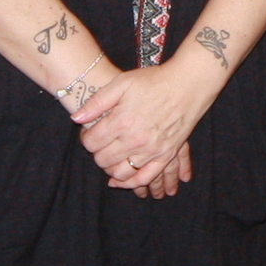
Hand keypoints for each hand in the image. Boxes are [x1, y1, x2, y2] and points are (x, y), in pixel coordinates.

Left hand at [73, 60, 218, 189]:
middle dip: (97, 154)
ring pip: (121, 172)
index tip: (89, 134)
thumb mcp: (122, 82)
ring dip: (110, 169)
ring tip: (109, 160)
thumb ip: (97, 101)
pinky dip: (131, 184)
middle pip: (103, 159)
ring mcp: (151, 150)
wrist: (188, 84)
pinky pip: (145, 178)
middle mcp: (135, 139)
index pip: (92, 142)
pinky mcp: (165, 155)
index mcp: (122, 121)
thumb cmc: (154, 81)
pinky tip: (122, 181)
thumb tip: (76, 118)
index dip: (86, 139)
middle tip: (100, 145)